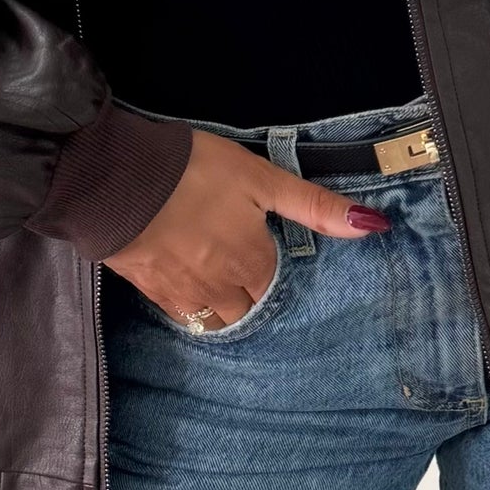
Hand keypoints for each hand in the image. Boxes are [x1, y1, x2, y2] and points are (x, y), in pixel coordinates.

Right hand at [107, 127, 386, 327]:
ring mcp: (184, 293)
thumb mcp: (261, 178)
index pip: (275, 285)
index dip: (275, 271)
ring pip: (217, 319)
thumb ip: (314, 206)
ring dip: (225, 308)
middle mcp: (223, 286)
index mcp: (253, 259)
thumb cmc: (192, 170)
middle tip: (247, 275)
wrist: (115, 178)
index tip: (269, 257)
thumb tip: (374, 226)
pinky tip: (189, 289)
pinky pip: (182, 315)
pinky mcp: (149, 289)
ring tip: (223, 287)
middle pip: (248, 309)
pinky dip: (192, 308)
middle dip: (252, 297)